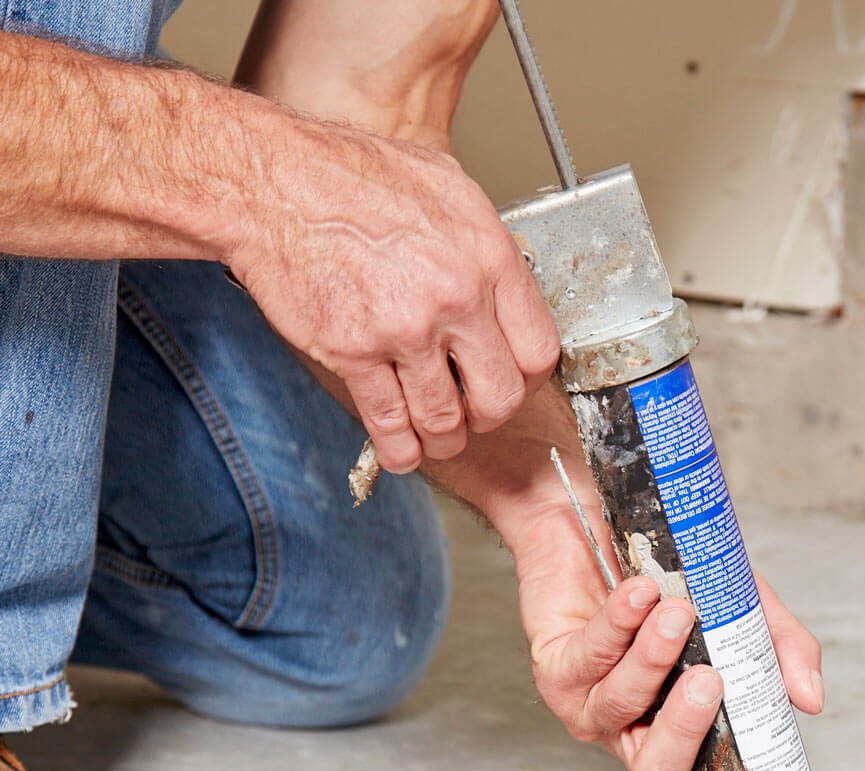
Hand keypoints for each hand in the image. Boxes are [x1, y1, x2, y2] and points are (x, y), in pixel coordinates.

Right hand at [223, 118, 559, 470]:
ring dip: (443, 439)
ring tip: (436, 435)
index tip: (514, 382)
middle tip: (475, 414)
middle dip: (488, 417)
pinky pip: (390, 423)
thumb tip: (503, 290)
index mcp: (487, 255)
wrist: (274, 181)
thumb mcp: (446, 189)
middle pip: (500, 397)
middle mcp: (454, 296)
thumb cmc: (352, 176)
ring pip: (445, 420)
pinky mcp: (354, 352)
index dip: (528, 379)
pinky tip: (402, 447)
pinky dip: (400, 448)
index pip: (539, 350)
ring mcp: (404, 328)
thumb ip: (482, 248)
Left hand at [516, 506, 824, 770]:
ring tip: (678, 610)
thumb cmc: (673, 575)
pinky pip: (589, 657)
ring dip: (653, 657)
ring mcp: (586, 700)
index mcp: (673, 731)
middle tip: (709, 678)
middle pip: (653, 767)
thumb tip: (810, 701)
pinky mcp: (553, 664)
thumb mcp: (742, 610)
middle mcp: (628, 728)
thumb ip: (778, 653)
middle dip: (684, 727)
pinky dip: (619, 623)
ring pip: (621, 703)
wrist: (604, 514)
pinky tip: (640, 593)